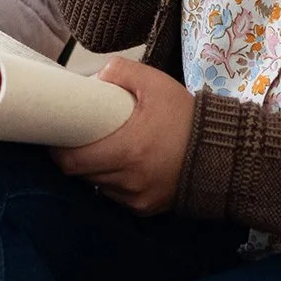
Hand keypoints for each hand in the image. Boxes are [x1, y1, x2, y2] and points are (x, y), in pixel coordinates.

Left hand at [51, 58, 196, 213]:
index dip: (57, 150)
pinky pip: (115, 197)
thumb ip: (121, 72)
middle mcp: (129, 180)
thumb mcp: (156, 83)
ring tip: (101, 150)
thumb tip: (92, 80)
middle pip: (81, 175)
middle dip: (74, 157)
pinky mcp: (146, 209)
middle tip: (76, 138)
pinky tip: (121, 166)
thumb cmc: (186, 116)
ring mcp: (137, 198)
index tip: (57, 136)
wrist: (224, 151)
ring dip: (93, 171)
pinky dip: (112, 182)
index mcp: (127, 150)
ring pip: (97, 186)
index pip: (71, 161)